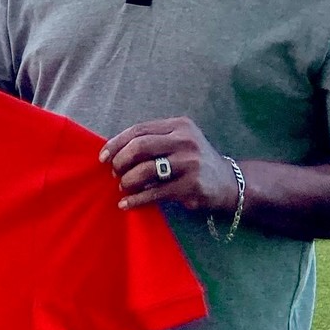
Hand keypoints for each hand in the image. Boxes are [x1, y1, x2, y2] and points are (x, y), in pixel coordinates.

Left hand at [100, 117, 237, 211]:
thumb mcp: (177, 142)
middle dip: (120, 162)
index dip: (116, 143)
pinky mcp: (192, 185)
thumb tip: (112, 152)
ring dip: (127, 181)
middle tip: (115, 173)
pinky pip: (155, 193)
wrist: (227, 182)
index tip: (102, 157)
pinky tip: (125, 204)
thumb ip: (151, 142)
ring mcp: (190, 163)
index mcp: (179, 125)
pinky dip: (136, 200)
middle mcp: (185, 140)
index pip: (138, 130)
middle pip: (139, 147)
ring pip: (145, 170)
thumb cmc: (192, 162)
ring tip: (123, 187)